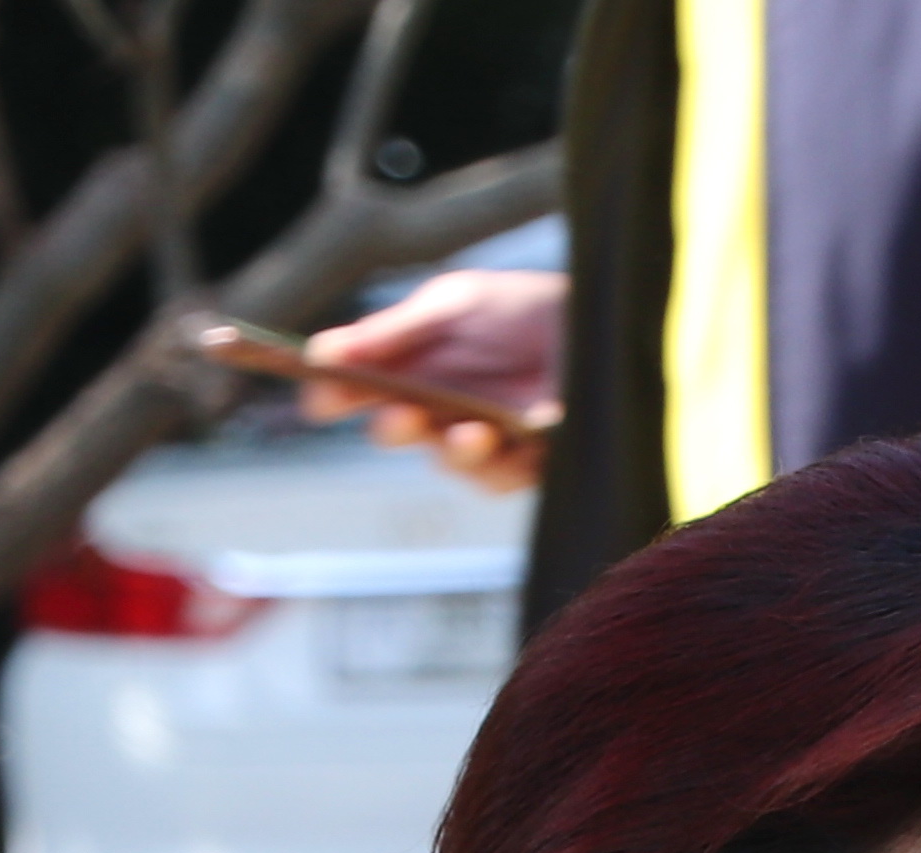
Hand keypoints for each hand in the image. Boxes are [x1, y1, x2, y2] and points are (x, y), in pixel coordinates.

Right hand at [310, 265, 564, 490]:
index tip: (320, 398)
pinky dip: (501, 462)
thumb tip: (321, 354)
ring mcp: (481, 439)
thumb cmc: (521, 308)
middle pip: (397, 431)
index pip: (357, 388)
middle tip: (400, 416)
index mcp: (411, 366)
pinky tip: (512, 441)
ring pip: (449, 461)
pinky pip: (499, 477)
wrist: (601, 318)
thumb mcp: (452, 305)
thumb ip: (393, 332)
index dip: (334, 395)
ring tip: (471, 433)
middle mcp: (438, 408)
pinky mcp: (525, 463)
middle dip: (394, 427)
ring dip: (453, 450)